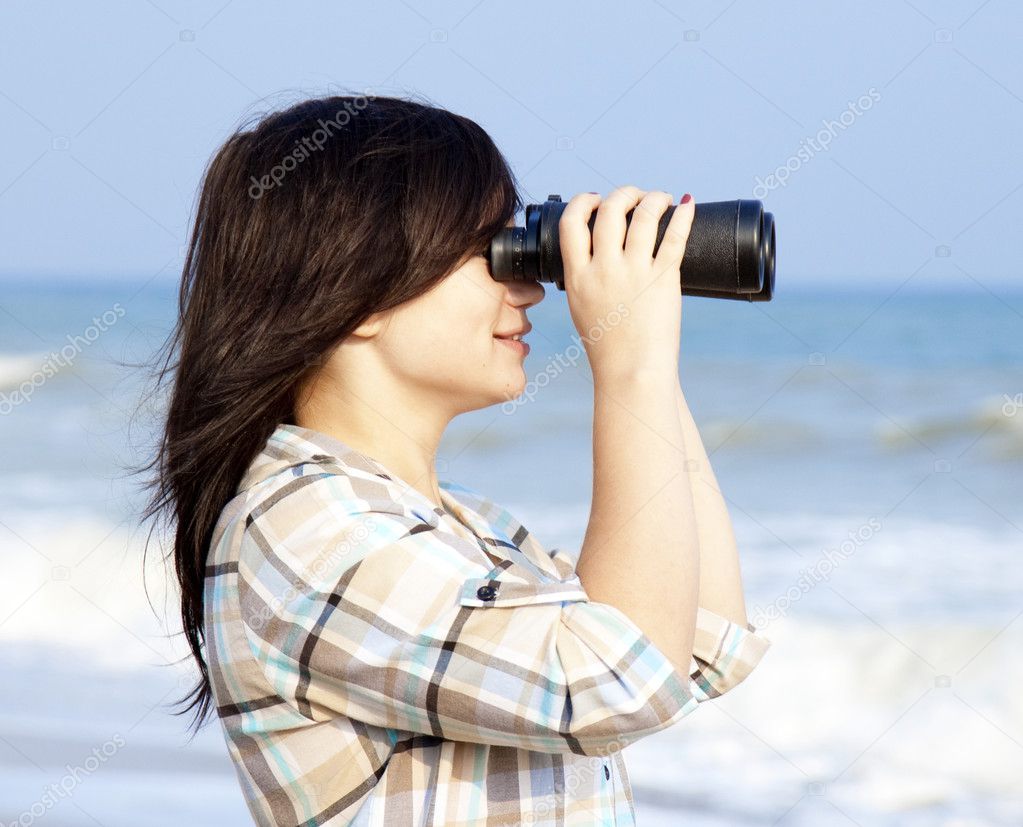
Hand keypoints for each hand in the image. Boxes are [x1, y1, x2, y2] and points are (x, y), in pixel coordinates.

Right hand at [559, 185, 694, 380]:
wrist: (631, 373)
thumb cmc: (608, 348)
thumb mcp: (582, 309)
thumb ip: (586, 280)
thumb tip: (598, 255)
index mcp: (578, 277)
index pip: (571, 223)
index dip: (583, 202)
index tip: (595, 198)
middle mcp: (603, 270)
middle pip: (609, 210)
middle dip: (624, 194)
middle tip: (636, 197)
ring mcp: (634, 273)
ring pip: (643, 216)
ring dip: (654, 198)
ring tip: (662, 199)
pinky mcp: (663, 280)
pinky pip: (675, 237)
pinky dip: (683, 216)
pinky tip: (687, 206)